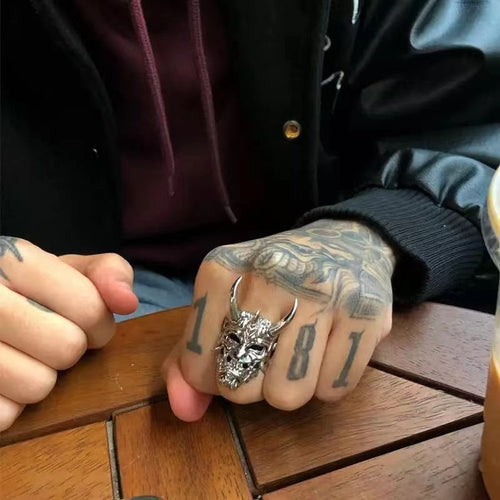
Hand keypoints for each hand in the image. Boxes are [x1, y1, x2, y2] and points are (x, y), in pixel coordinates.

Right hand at [0, 237, 137, 430]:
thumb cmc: (30, 290)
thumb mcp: (66, 269)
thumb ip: (106, 271)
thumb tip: (127, 302)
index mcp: (15, 261)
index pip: (90, 308)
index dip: (98, 325)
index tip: (84, 323)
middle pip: (67, 348)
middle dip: (70, 349)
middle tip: (50, 339)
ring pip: (37, 385)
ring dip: (41, 377)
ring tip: (25, 357)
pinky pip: (5, 415)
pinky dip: (11, 405)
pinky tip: (4, 379)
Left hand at [163, 220, 394, 420]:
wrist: (347, 241)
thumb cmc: (276, 276)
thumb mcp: (225, 300)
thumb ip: (192, 354)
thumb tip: (185, 410)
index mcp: (222, 268)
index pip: (197, 364)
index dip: (215, 375)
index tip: (234, 352)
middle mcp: (270, 272)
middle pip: (240, 386)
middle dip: (253, 383)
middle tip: (270, 350)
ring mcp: (321, 290)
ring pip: (287, 395)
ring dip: (292, 385)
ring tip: (300, 349)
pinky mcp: (366, 312)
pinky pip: (333, 389)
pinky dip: (328, 381)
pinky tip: (330, 346)